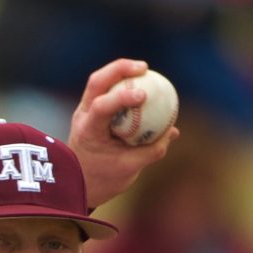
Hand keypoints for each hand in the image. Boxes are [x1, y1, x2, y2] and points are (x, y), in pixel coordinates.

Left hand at [68, 59, 179, 210]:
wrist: (78, 184)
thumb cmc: (103, 179)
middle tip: (144, 68)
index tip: (143, 95)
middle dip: (119, 69)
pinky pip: (108, 89)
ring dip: (120, 70)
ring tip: (144, 68)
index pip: (101, 107)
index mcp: (88, 131)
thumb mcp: (129, 170)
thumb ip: (152, 150)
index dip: (121, 97)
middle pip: (97, 81)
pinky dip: (124, 83)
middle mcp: (82, 115)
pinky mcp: (91, 109)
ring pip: (100, 80)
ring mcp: (85, 110)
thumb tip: (173, 131)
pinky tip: (143, 81)